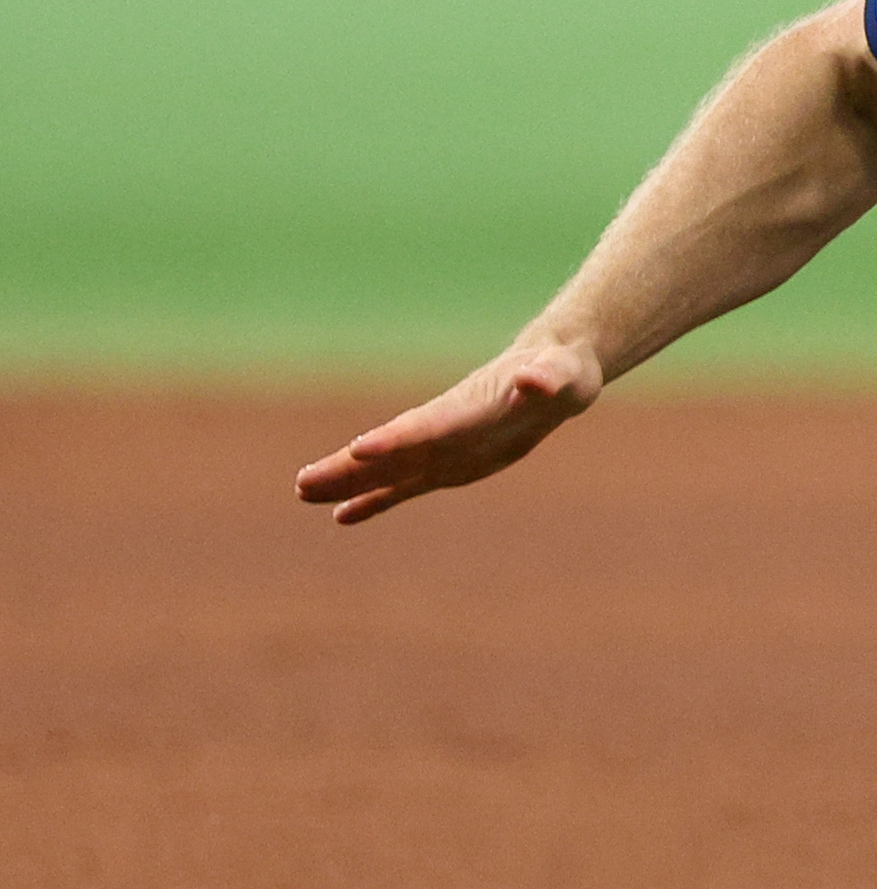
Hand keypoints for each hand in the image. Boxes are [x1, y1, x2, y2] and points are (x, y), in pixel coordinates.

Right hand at [293, 340, 602, 524]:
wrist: (553, 373)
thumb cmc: (561, 372)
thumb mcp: (562, 375)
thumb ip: (547, 378)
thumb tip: (535, 379)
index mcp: (466, 408)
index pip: (425, 426)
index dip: (395, 439)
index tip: (358, 451)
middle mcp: (443, 429)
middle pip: (389, 452)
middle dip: (348, 467)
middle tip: (301, 484)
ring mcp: (442, 448)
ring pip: (387, 470)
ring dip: (347, 483)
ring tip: (302, 493)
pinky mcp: (450, 466)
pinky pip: (407, 486)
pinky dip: (376, 500)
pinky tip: (341, 516)